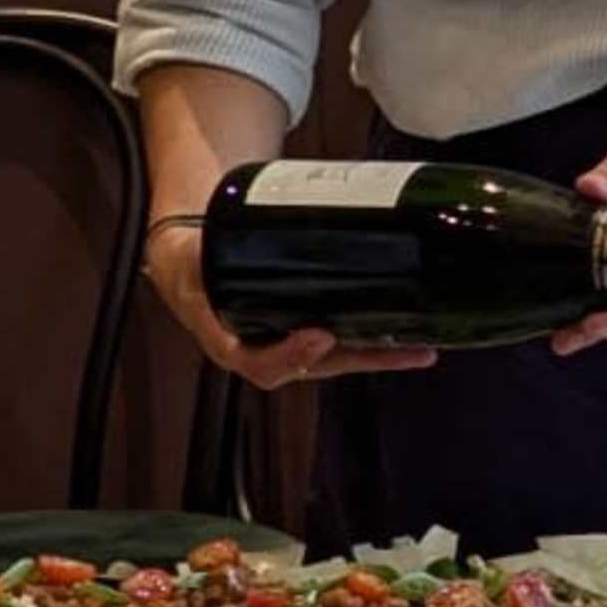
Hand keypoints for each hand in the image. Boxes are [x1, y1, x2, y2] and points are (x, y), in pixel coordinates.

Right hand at [140, 214, 433, 391]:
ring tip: (422, 348)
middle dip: (365, 359)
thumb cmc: (188, 262)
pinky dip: (375, 339)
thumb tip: (198, 240)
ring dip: (382, 354)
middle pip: (321, 366)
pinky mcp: (311, 329)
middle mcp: (267, 350)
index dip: (290, 356)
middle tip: (408, 350)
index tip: (320, 335)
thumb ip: (192, 256)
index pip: (261, 364)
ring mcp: (292, 342)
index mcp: (230, 343)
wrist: (194, 257)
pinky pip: (347, 340)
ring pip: (341, 357)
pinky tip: (411, 333)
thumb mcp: (183, 261)